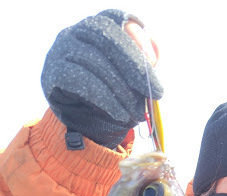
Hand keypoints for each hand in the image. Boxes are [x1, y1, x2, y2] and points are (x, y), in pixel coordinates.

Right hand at [41, 9, 162, 147]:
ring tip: (137, 113)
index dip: (135, 36)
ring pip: (94, 61)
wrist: (80, 126)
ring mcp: (60, 51)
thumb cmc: (109, 98)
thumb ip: (140, 66)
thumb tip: (152, 56)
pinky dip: (105, 100)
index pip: (114, 19)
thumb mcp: (129, 82)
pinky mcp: (52, 74)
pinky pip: (81, 82)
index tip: (153, 59)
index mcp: (94, 28)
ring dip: (122, 91)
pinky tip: (120, 114)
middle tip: (156, 93)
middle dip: (135, 66)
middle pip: (105, 36)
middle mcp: (74, 33)